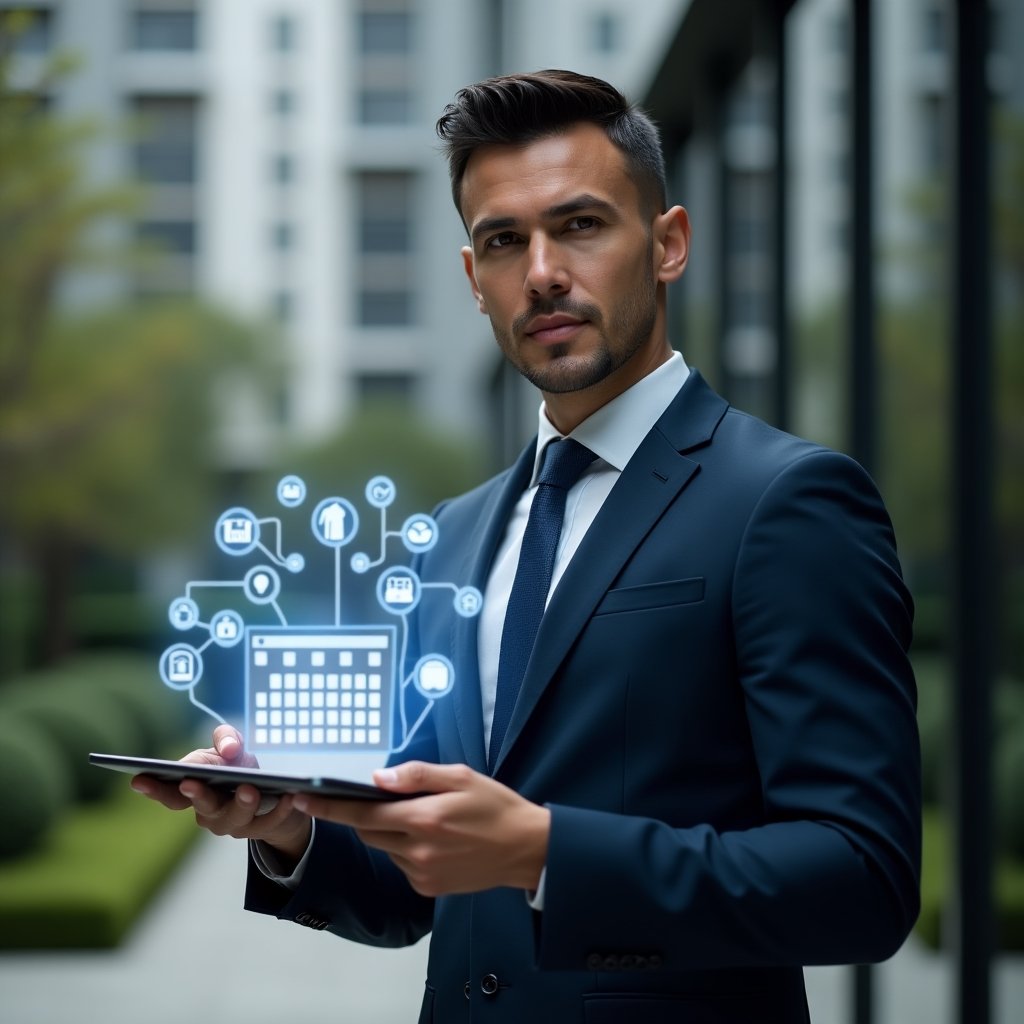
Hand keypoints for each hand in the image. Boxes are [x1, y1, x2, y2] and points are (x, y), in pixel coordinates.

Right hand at [130, 724, 311, 862]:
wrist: (272, 792)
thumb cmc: (238, 768)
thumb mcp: (230, 747)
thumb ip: (225, 738)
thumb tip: (229, 750)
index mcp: (195, 791)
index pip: (170, 794)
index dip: (153, 788)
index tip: (138, 779)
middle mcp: (209, 813)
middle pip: (201, 808)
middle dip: (197, 795)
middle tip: (193, 782)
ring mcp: (234, 825)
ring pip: (234, 819)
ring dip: (240, 804)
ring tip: (249, 788)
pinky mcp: (261, 829)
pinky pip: (269, 822)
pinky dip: (278, 810)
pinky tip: (288, 796)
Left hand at [291, 761, 550, 897]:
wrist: (526, 849)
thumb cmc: (496, 807)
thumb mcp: (461, 777)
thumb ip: (417, 776)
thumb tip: (378, 778)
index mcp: (424, 818)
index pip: (362, 814)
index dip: (329, 807)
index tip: (302, 798)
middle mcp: (417, 850)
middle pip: (369, 832)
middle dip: (368, 815)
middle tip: (390, 799)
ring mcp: (421, 873)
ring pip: (385, 847)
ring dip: (391, 832)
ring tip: (426, 819)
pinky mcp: (427, 887)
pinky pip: (401, 863)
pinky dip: (406, 848)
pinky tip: (435, 840)